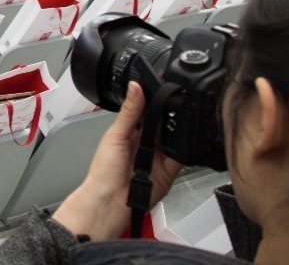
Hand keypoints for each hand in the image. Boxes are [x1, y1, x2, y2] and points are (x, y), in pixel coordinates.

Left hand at [51, 82, 182, 240]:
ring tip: (178, 123)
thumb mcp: (115, 135)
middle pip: (162, 124)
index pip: (146, 111)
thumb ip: (129, 112)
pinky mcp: (168, 171)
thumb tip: (134, 87)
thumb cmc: (104, 171)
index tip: (164, 88)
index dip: (154, 101)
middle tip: (176, 105)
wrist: (110, 201)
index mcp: (128, 131)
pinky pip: (181, 157)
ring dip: (177, 132)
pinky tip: (182, 143)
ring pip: (174, 138)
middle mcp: (144, 143)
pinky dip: (184, 150)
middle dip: (169, 116)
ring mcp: (157, 157)